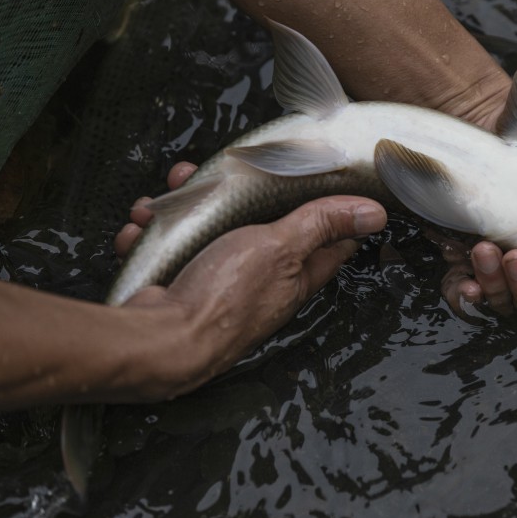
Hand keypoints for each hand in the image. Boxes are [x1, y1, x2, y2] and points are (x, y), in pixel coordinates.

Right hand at [114, 162, 386, 400]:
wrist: (157, 341)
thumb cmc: (223, 298)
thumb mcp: (280, 248)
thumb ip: (321, 224)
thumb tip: (376, 214)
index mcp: (294, 274)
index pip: (328, 240)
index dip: (328, 209)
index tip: (320, 180)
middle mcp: (260, 280)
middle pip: (258, 224)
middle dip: (235, 196)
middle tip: (212, 176)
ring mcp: (218, 282)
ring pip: (207, 229)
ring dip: (184, 210)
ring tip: (168, 198)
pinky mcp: (180, 284)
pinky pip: (171, 248)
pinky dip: (155, 234)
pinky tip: (140, 229)